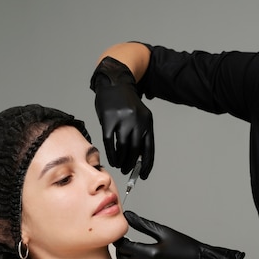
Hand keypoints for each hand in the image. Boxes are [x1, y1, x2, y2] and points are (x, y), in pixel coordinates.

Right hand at [90, 57, 153, 178]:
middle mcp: (137, 121)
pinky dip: (111, 154)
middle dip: (131, 164)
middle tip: (126, 170)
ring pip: (123, 148)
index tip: (144, 175)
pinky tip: (112, 159)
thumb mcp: (139, 117)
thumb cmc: (126, 104)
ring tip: (119, 165)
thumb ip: (140, 135)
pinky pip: (110, 142)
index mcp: (147, 122)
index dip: (147, 165)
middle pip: (135, 150)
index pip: (149, 149)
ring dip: (121, 160)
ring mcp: (123, 120)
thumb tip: (139, 158)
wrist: (114, 83)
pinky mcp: (108, 119)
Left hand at [115, 211, 244, 258]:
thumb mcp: (164, 232)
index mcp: (151, 253)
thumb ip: (142, 224)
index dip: (120, 241)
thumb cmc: (186, 248)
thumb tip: (127, 215)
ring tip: (136, 258)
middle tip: (129, 247)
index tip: (123, 239)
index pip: (123, 247)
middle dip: (123, 252)